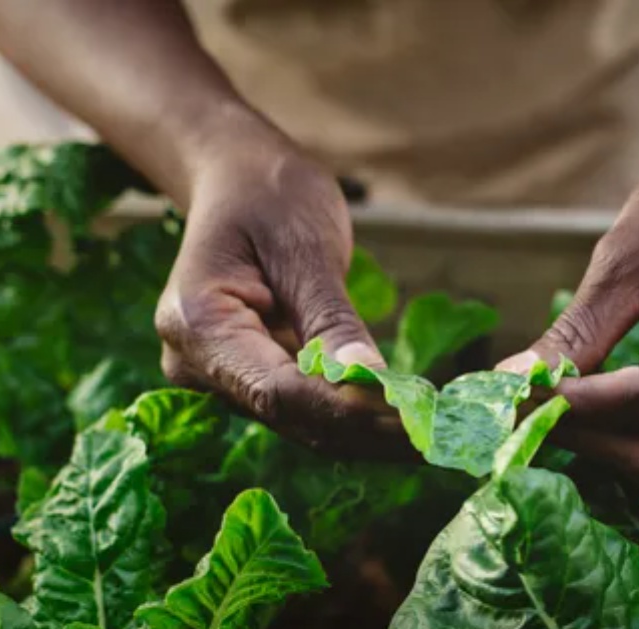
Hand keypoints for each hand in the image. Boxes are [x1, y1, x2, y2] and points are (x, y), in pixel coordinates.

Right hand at [154, 135, 405, 456]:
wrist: (238, 181)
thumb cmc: (269, 196)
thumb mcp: (304, 247)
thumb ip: (332, 320)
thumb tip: (371, 379)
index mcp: (198, 325)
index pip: (277, 391)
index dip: (347, 412)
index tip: (412, 420)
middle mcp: (197, 365)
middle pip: (291, 416)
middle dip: (367, 430)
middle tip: (441, 436)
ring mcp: (219, 379)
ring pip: (301, 423)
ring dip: (367, 432)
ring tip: (433, 433)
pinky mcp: (249, 382)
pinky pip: (305, 408)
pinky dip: (354, 415)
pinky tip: (404, 419)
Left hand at [502, 144, 638, 483]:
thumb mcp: (626, 260)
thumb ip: (577, 333)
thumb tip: (510, 384)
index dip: (576, 407)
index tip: (513, 399)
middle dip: (587, 439)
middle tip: (520, 415)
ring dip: (603, 448)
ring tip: (545, 414)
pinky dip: (627, 439)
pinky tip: (584, 415)